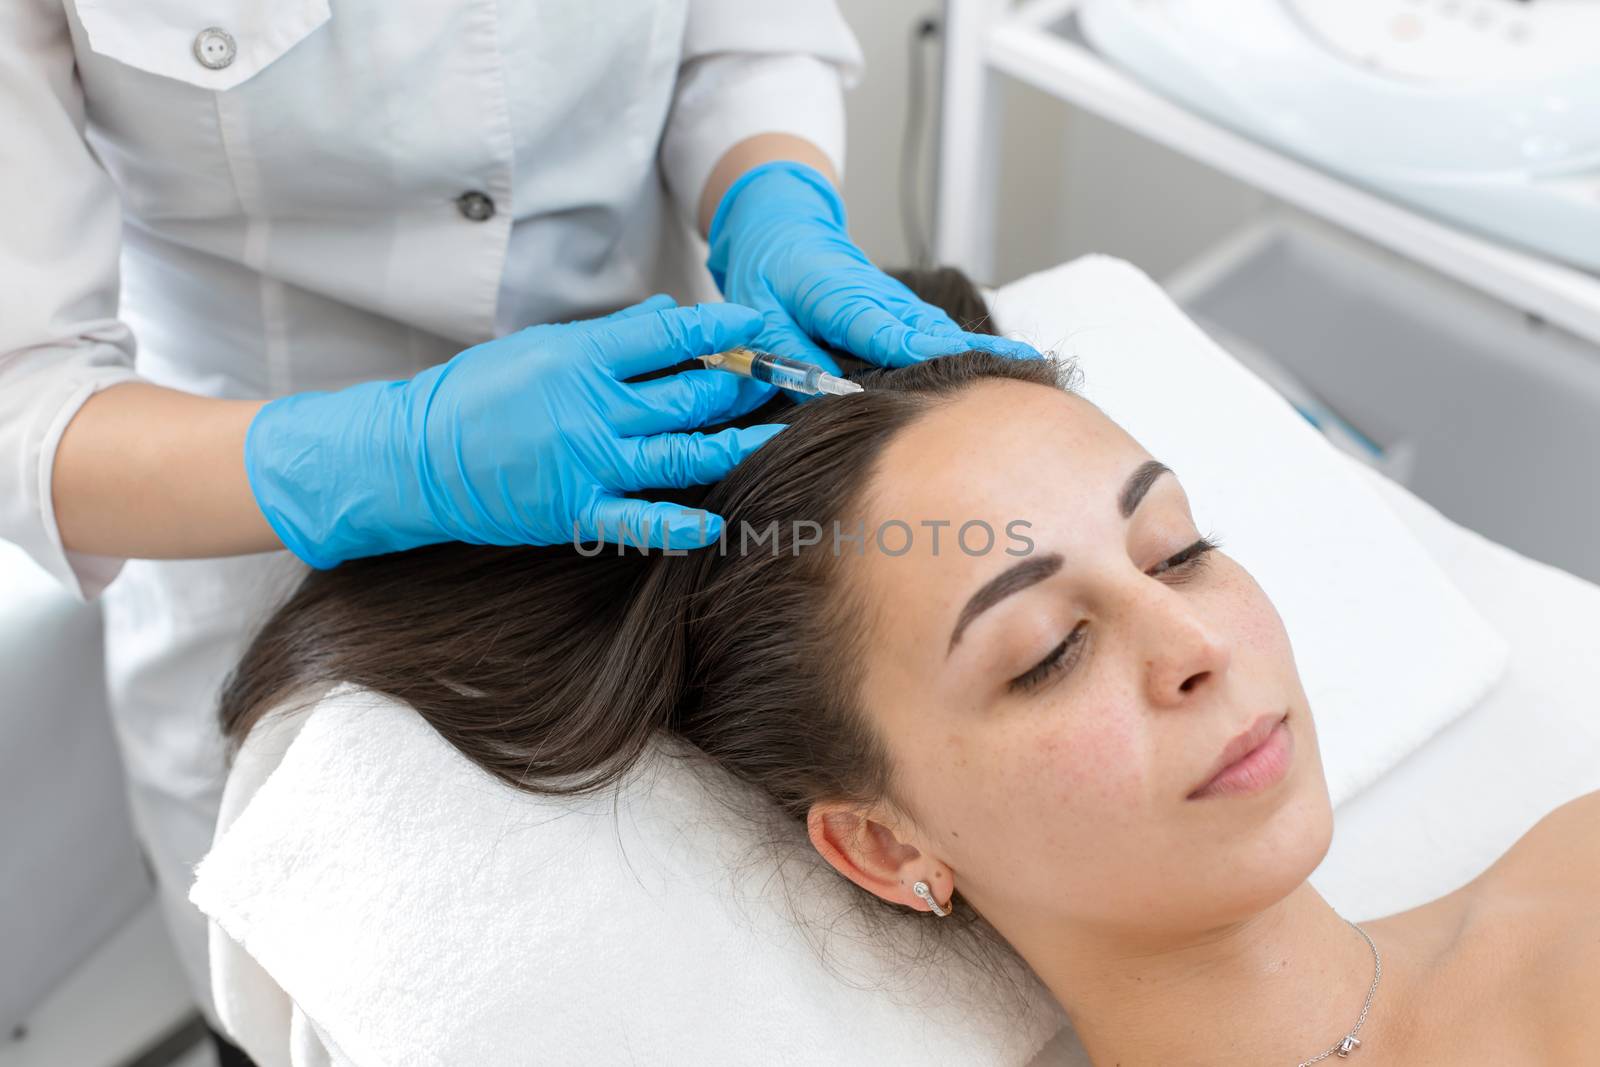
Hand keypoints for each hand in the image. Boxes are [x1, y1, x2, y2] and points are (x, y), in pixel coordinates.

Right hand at [245, 296, 781, 566]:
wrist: (413, 454)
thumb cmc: (476, 394)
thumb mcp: (541, 347)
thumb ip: (610, 339)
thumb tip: (668, 318)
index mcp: (581, 358)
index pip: (670, 337)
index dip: (724, 332)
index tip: (762, 328)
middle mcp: (591, 408)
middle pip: (689, 397)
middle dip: (744, 391)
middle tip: (785, 387)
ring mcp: (585, 463)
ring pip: (680, 454)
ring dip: (735, 446)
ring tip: (779, 438)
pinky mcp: (573, 511)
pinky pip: (638, 519)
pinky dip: (679, 523)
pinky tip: (717, 522)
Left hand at [706, 161, 1040, 392]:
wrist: (783, 228)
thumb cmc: (768, 274)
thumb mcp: (761, 318)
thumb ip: (788, 359)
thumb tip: (818, 399)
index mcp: (842, 297)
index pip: (890, 335)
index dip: (926, 357)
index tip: (963, 373)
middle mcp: (881, 299)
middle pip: (934, 334)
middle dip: (976, 357)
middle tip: (1026, 378)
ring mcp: (898, 304)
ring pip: (944, 334)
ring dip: (982, 354)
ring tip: (1029, 376)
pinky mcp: (905, 312)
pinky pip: (940, 334)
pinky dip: (970, 351)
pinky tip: (1002, 369)